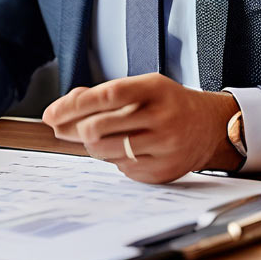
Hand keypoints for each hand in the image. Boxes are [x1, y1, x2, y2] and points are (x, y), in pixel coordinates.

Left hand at [42, 74, 241, 183]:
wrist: (209, 128)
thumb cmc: (167, 104)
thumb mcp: (141, 88)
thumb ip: (103, 94)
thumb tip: (61, 110)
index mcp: (155, 89)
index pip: (108, 95)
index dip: (74, 105)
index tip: (51, 113)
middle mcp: (162, 118)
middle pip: (99, 127)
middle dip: (73, 129)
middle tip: (61, 127)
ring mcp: (163, 147)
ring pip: (103, 150)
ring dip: (89, 144)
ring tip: (96, 135)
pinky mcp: (161, 171)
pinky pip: (118, 166)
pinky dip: (111, 156)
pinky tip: (124, 147)